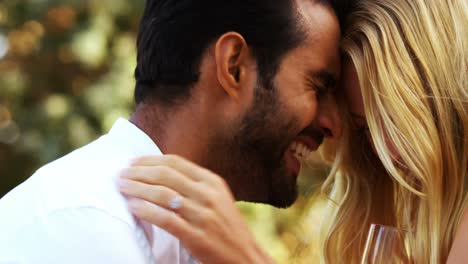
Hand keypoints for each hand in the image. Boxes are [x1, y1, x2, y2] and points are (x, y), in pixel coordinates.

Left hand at [118, 155, 274, 263]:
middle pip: (166, 175)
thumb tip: (162, 172)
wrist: (245, 256)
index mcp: (212, 182)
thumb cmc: (227, 227)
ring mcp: (203, 215)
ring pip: (163, 194)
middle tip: (121, 174)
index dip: (150, 160)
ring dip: (137, 189)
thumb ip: (195, 184)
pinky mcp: (196, 236)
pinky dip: (146, 211)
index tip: (133, 162)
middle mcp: (208, 194)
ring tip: (122, 187)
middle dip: (139, 172)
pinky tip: (133, 207)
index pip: (175, 163)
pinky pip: (166, 219)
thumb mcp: (217, 198)